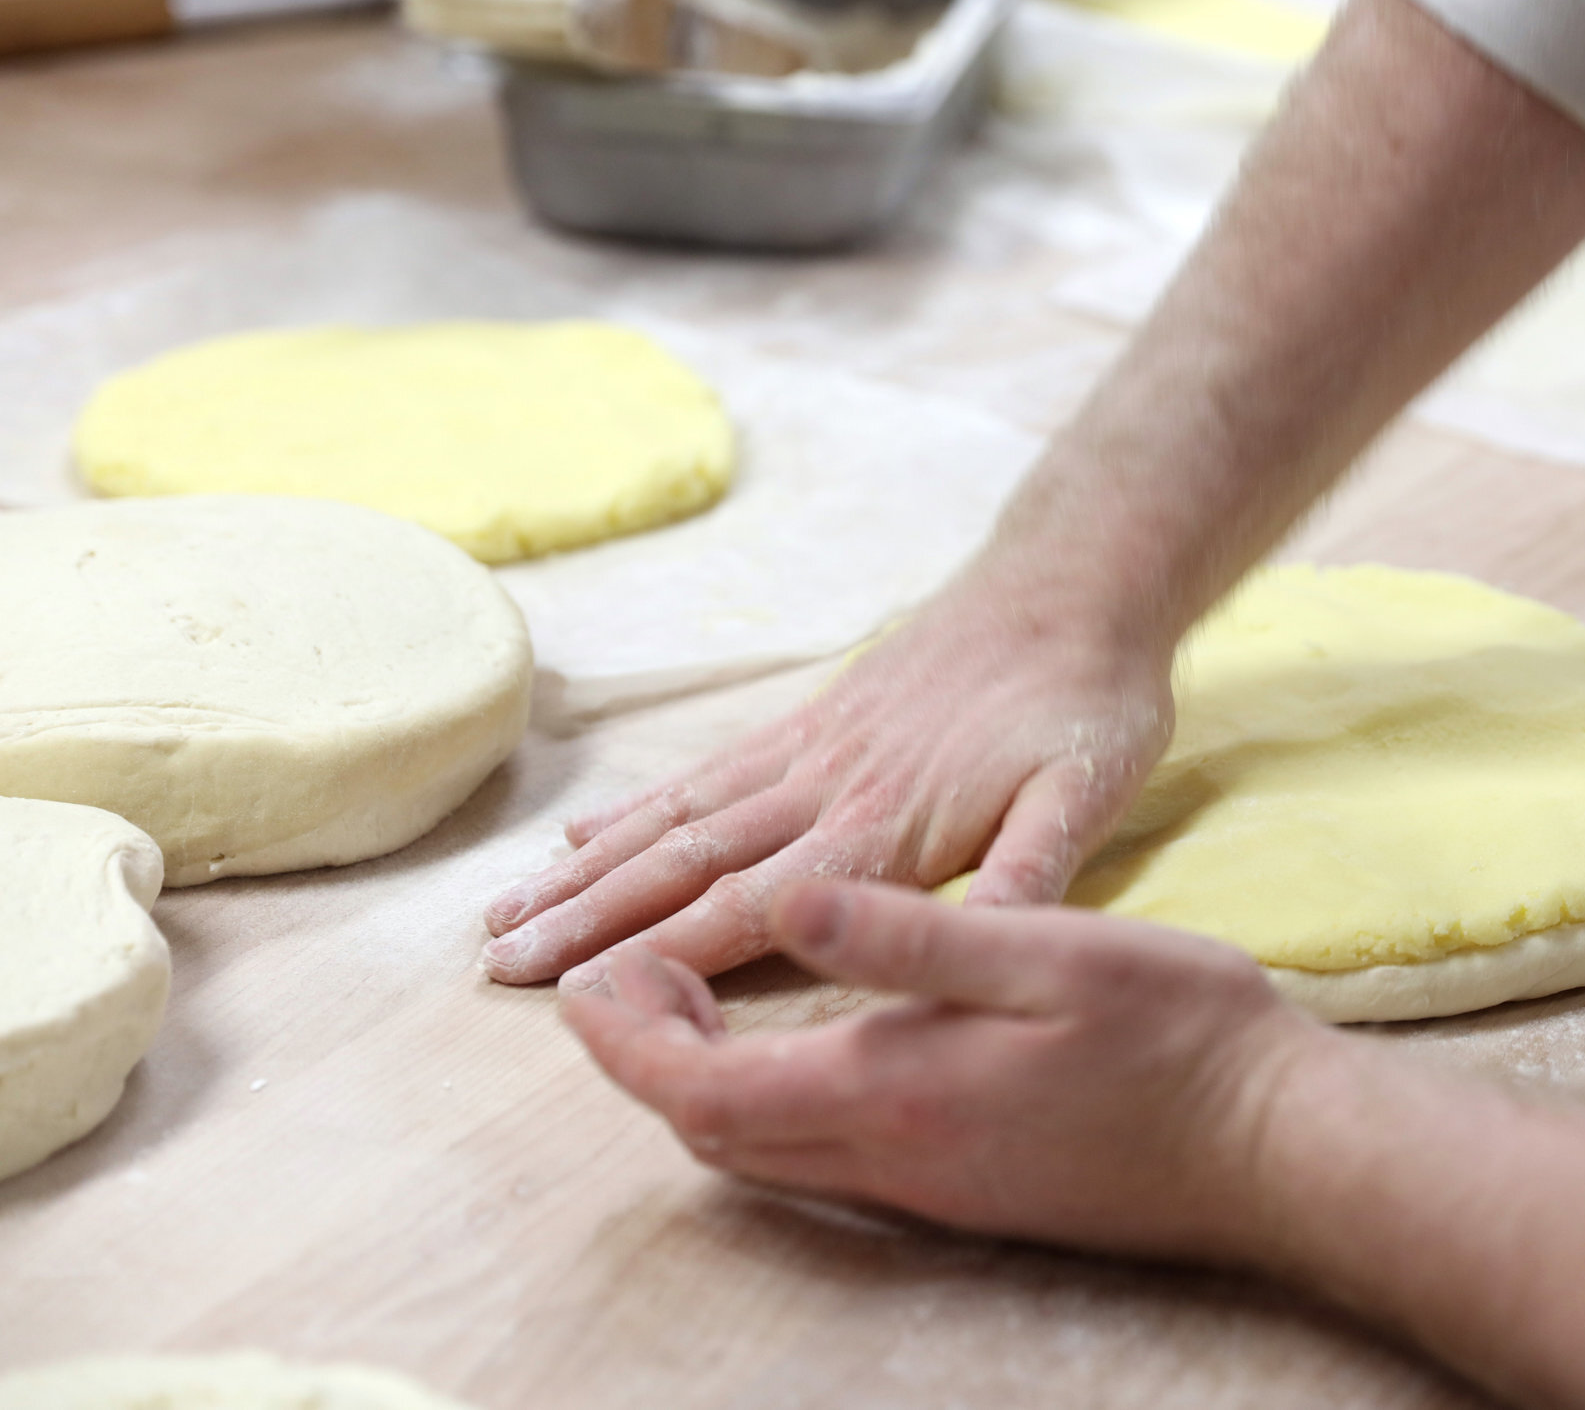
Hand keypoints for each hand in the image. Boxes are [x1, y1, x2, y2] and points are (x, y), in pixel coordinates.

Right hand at [481, 580, 1175, 987]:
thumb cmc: (1088, 708)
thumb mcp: (1083, 799)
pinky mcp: (814, 722)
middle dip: (590, 919)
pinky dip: (642, 806)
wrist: (1074, 588)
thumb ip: (1028, 876)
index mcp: (883, 830)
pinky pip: (709, 770)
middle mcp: (826, 790)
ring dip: (591, 869)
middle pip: (686, 864)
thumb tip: (980, 955)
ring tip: (504, 911)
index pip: (748, 908)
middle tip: (495, 964)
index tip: (577, 997)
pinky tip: (588, 831)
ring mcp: (811, 752)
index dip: (659, 954)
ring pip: (679, 818)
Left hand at [561, 880, 1322, 1260]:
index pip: (699, 1087)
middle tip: (627, 974)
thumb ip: (913, 934)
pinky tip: (811, 1047)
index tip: (590, 976)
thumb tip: (792, 899)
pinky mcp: (969, 1193)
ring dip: (707, 1085)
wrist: (1277, 1149)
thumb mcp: (1050, 952)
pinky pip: (827, 1159)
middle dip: (647, 1059)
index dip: (625, 1036)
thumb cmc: (1178, 1036)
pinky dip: (773, 1103)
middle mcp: (892, 1160)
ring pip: (769, 1152)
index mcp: (892, 1092)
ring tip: (700, 999)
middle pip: (714, 1132)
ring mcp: (931, 1189)